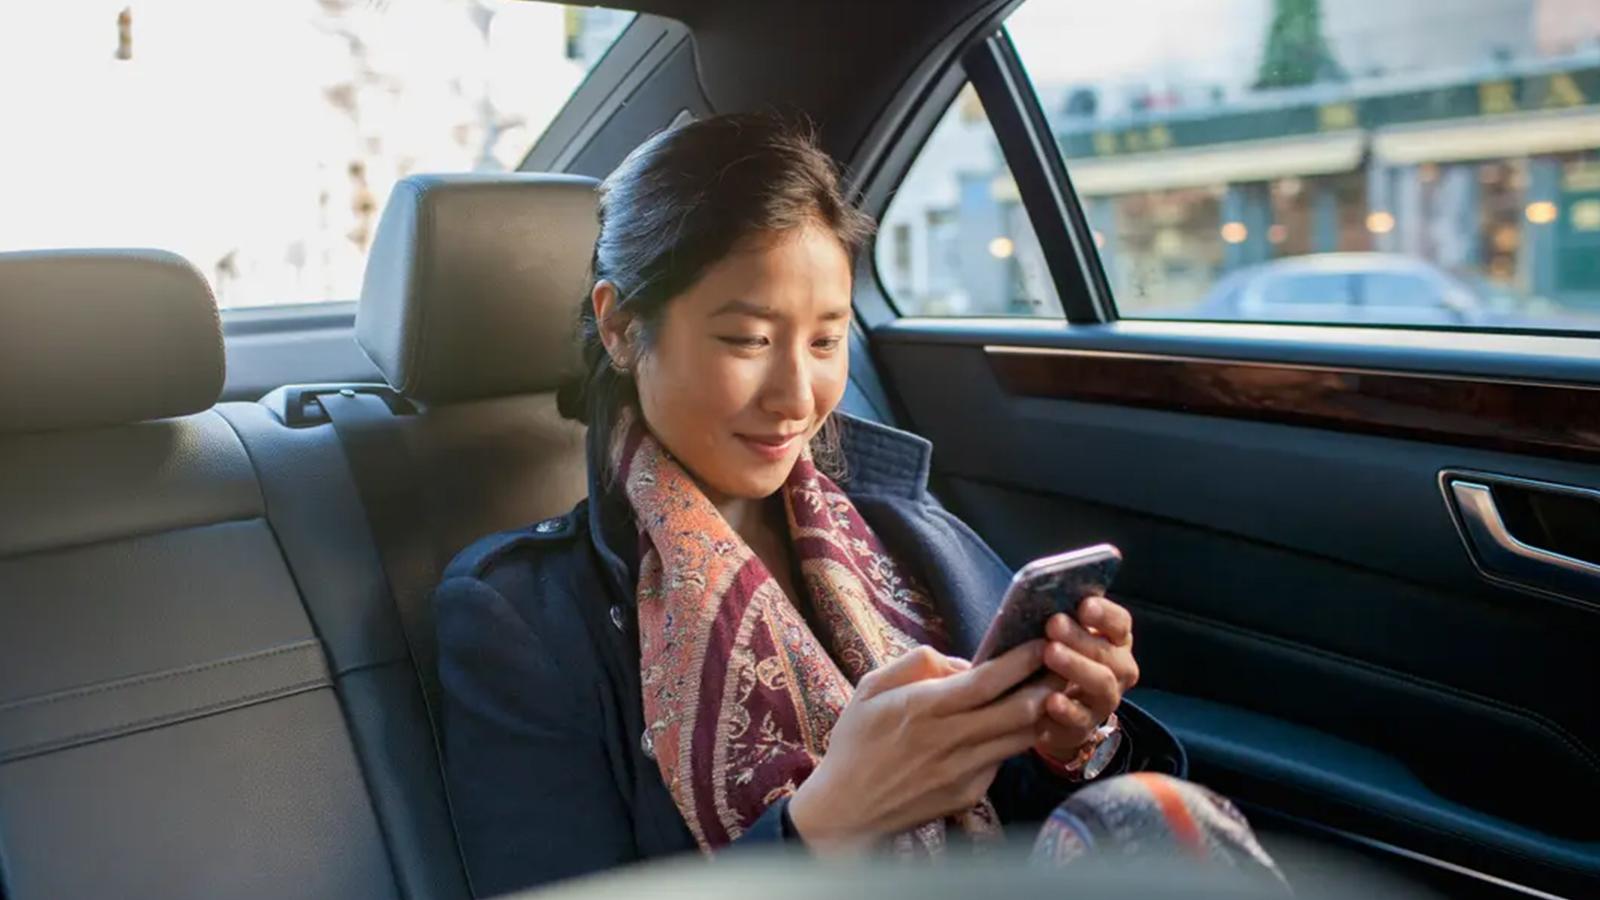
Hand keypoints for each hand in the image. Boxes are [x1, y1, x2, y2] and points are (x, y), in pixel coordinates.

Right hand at [787, 641, 1053, 854]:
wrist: (846, 810)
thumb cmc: (856, 743)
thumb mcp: (871, 689)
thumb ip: (917, 664)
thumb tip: (963, 662)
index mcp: (924, 709)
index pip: (986, 681)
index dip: (1020, 661)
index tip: (1041, 642)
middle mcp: (949, 741)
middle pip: (1018, 711)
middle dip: (1049, 684)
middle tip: (1069, 663)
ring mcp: (963, 772)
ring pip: (1020, 738)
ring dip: (1044, 713)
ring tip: (1059, 690)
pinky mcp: (969, 794)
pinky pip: (1001, 760)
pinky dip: (1015, 740)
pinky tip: (1022, 724)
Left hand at [1035, 596, 1139, 760]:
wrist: (1058, 712)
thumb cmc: (1059, 659)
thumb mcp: (1062, 637)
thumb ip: (1061, 619)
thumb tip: (1038, 594)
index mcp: (1115, 641)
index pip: (1120, 623)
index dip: (1104, 614)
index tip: (1084, 605)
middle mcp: (1118, 670)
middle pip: (1108, 653)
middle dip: (1081, 637)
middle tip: (1054, 624)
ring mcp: (1105, 701)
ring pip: (1101, 684)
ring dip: (1076, 667)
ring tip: (1050, 653)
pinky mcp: (1085, 728)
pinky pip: (1080, 721)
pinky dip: (1065, 711)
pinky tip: (1049, 700)